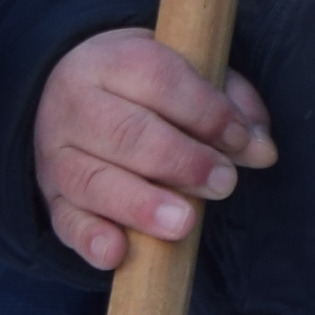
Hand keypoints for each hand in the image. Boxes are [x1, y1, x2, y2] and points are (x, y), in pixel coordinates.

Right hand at [33, 26, 271, 271]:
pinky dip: (91, 239)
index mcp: (112, 61)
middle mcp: (75, 104)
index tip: (239, 139)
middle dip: (181, 161)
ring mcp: (56, 153)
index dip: (205, 111)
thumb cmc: (156, 89)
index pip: (157, 79)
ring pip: (93, 180)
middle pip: (125, 133)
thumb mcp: (194, 76)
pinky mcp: (53, 197)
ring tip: (185, 223)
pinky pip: (66, 221)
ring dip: (141, 204)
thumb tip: (262, 150)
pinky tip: (118, 253)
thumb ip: (233, 106)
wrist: (77, 92)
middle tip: (224, 183)